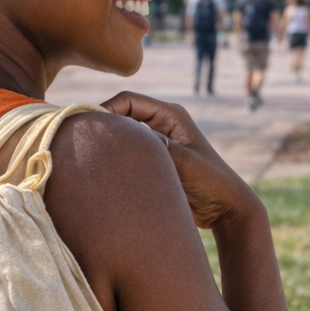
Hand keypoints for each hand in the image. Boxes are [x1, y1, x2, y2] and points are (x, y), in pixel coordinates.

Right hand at [100, 91, 265, 231]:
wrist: (226, 209)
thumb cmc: (211, 183)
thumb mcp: (184, 162)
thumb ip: (156, 147)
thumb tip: (123, 136)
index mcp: (170, 115)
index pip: (127, 100)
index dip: (104, 109)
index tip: (87, 129)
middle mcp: (161, 124)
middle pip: (121, 116)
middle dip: (103, 128)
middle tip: (83, 146)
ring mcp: (157, 143)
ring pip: (123, 138)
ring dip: (109, 147)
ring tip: (91, 161)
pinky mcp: (154, 162)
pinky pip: (128, 157)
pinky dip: (116, 162)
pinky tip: (104, 175)